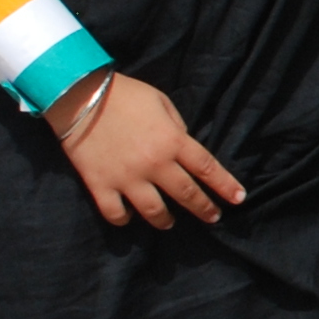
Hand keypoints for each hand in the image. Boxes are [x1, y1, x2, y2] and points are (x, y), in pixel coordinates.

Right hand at [56, 71, 244, 228]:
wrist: (79, 95)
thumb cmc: (125, 95)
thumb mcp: (162, 102)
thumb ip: (177, 129)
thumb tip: (183, 150)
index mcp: (173, 141)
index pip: (208, 169)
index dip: (226, 186)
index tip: (239, 199)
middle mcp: (154, 164)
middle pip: (187, 195)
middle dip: (205, 209)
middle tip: (213, 217)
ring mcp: (127, 178)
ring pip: (154, 212)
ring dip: (165, 221)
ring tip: (169, 223)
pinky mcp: (100, 185)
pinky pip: (116, 213)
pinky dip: (124, 219)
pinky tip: (129, 217)